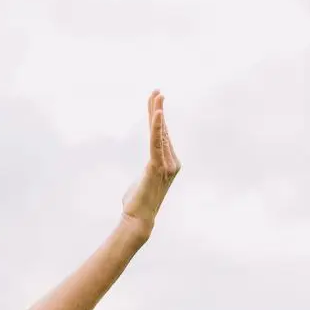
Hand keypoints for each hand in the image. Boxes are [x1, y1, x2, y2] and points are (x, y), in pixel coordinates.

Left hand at [120, 90, 180, 237]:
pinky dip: (157, 127)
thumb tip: (143, 177)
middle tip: (157, 90)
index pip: (162, 136)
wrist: (138, 219)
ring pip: (159, 134)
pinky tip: (157, 113)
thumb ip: (146, 173)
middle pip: (162, 131)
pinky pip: (156, 142)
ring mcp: (166, 164)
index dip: (158, 118)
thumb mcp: (143, 182)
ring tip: (156, 95)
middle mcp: (171, 162)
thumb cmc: (137, 203)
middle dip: (158, 109)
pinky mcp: (156, 165)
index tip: (155, 101)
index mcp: (169, 163)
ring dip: (156, 112)